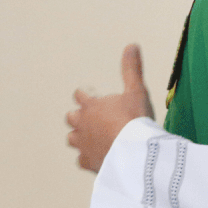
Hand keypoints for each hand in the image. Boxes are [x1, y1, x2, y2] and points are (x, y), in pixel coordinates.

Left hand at [67, 44, 154, 172]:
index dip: (85, 95)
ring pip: (72, 138)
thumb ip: (131, 69)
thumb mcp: (136, 90)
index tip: (89, 96)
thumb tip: (132, 45)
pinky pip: (81, 159)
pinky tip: (96, 157)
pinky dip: (87, 157)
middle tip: (90, 118)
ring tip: (90, 137)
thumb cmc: (134, 120)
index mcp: (91, 105)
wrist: (133, 151)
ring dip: (79, 136)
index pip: (80, 95)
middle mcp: (82, 124)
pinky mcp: (87, 161)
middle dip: (78, 116)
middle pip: (71, 117)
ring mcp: (82, 144)